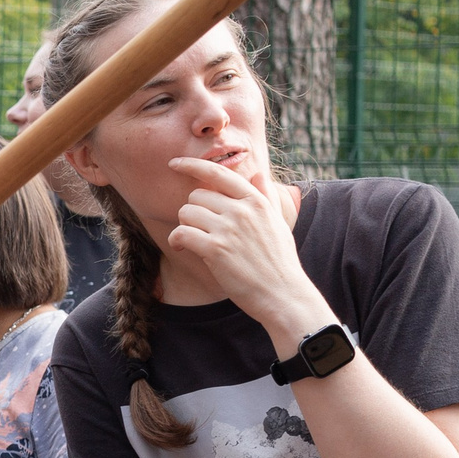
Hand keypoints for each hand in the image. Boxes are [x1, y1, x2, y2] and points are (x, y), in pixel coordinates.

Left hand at [165, 158, 325, 351]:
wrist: (283, 294)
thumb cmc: (279, 261)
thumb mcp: (278, 222)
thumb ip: (266, 196)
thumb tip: (259, 173)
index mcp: (256, 201)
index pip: (219, 172)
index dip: (192, 165)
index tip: (175, 163)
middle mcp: (242, 210)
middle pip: (197, 195)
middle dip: (193, 212)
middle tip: (200, 230)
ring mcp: (228, 228)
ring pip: (186, 212)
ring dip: (185, 227)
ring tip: (195, 242)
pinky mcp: (215, 249)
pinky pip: (181, 233)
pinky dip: (176, 241)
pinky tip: (182, 249)